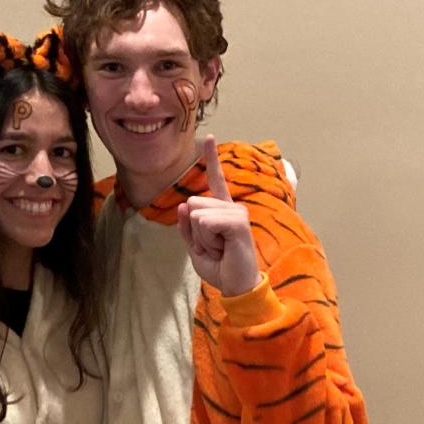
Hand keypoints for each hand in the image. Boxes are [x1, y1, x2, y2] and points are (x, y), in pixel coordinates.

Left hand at [178, 136, 260, 296]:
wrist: (236, 286)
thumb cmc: (219, 267)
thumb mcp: (195, 248)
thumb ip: (187, 228)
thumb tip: (184, 205)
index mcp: (221, 211)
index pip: (215, 180)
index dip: (212, 159)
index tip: (211, 137)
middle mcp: (231, 207)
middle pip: (193, 204)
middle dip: (194, 231)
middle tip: (213, 246)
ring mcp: (237, 213)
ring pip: (198, 215)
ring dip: (202, 238)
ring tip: (220, 249)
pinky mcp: (239, 223)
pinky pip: (207, 223)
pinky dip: (208, 239)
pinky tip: (224, 248)